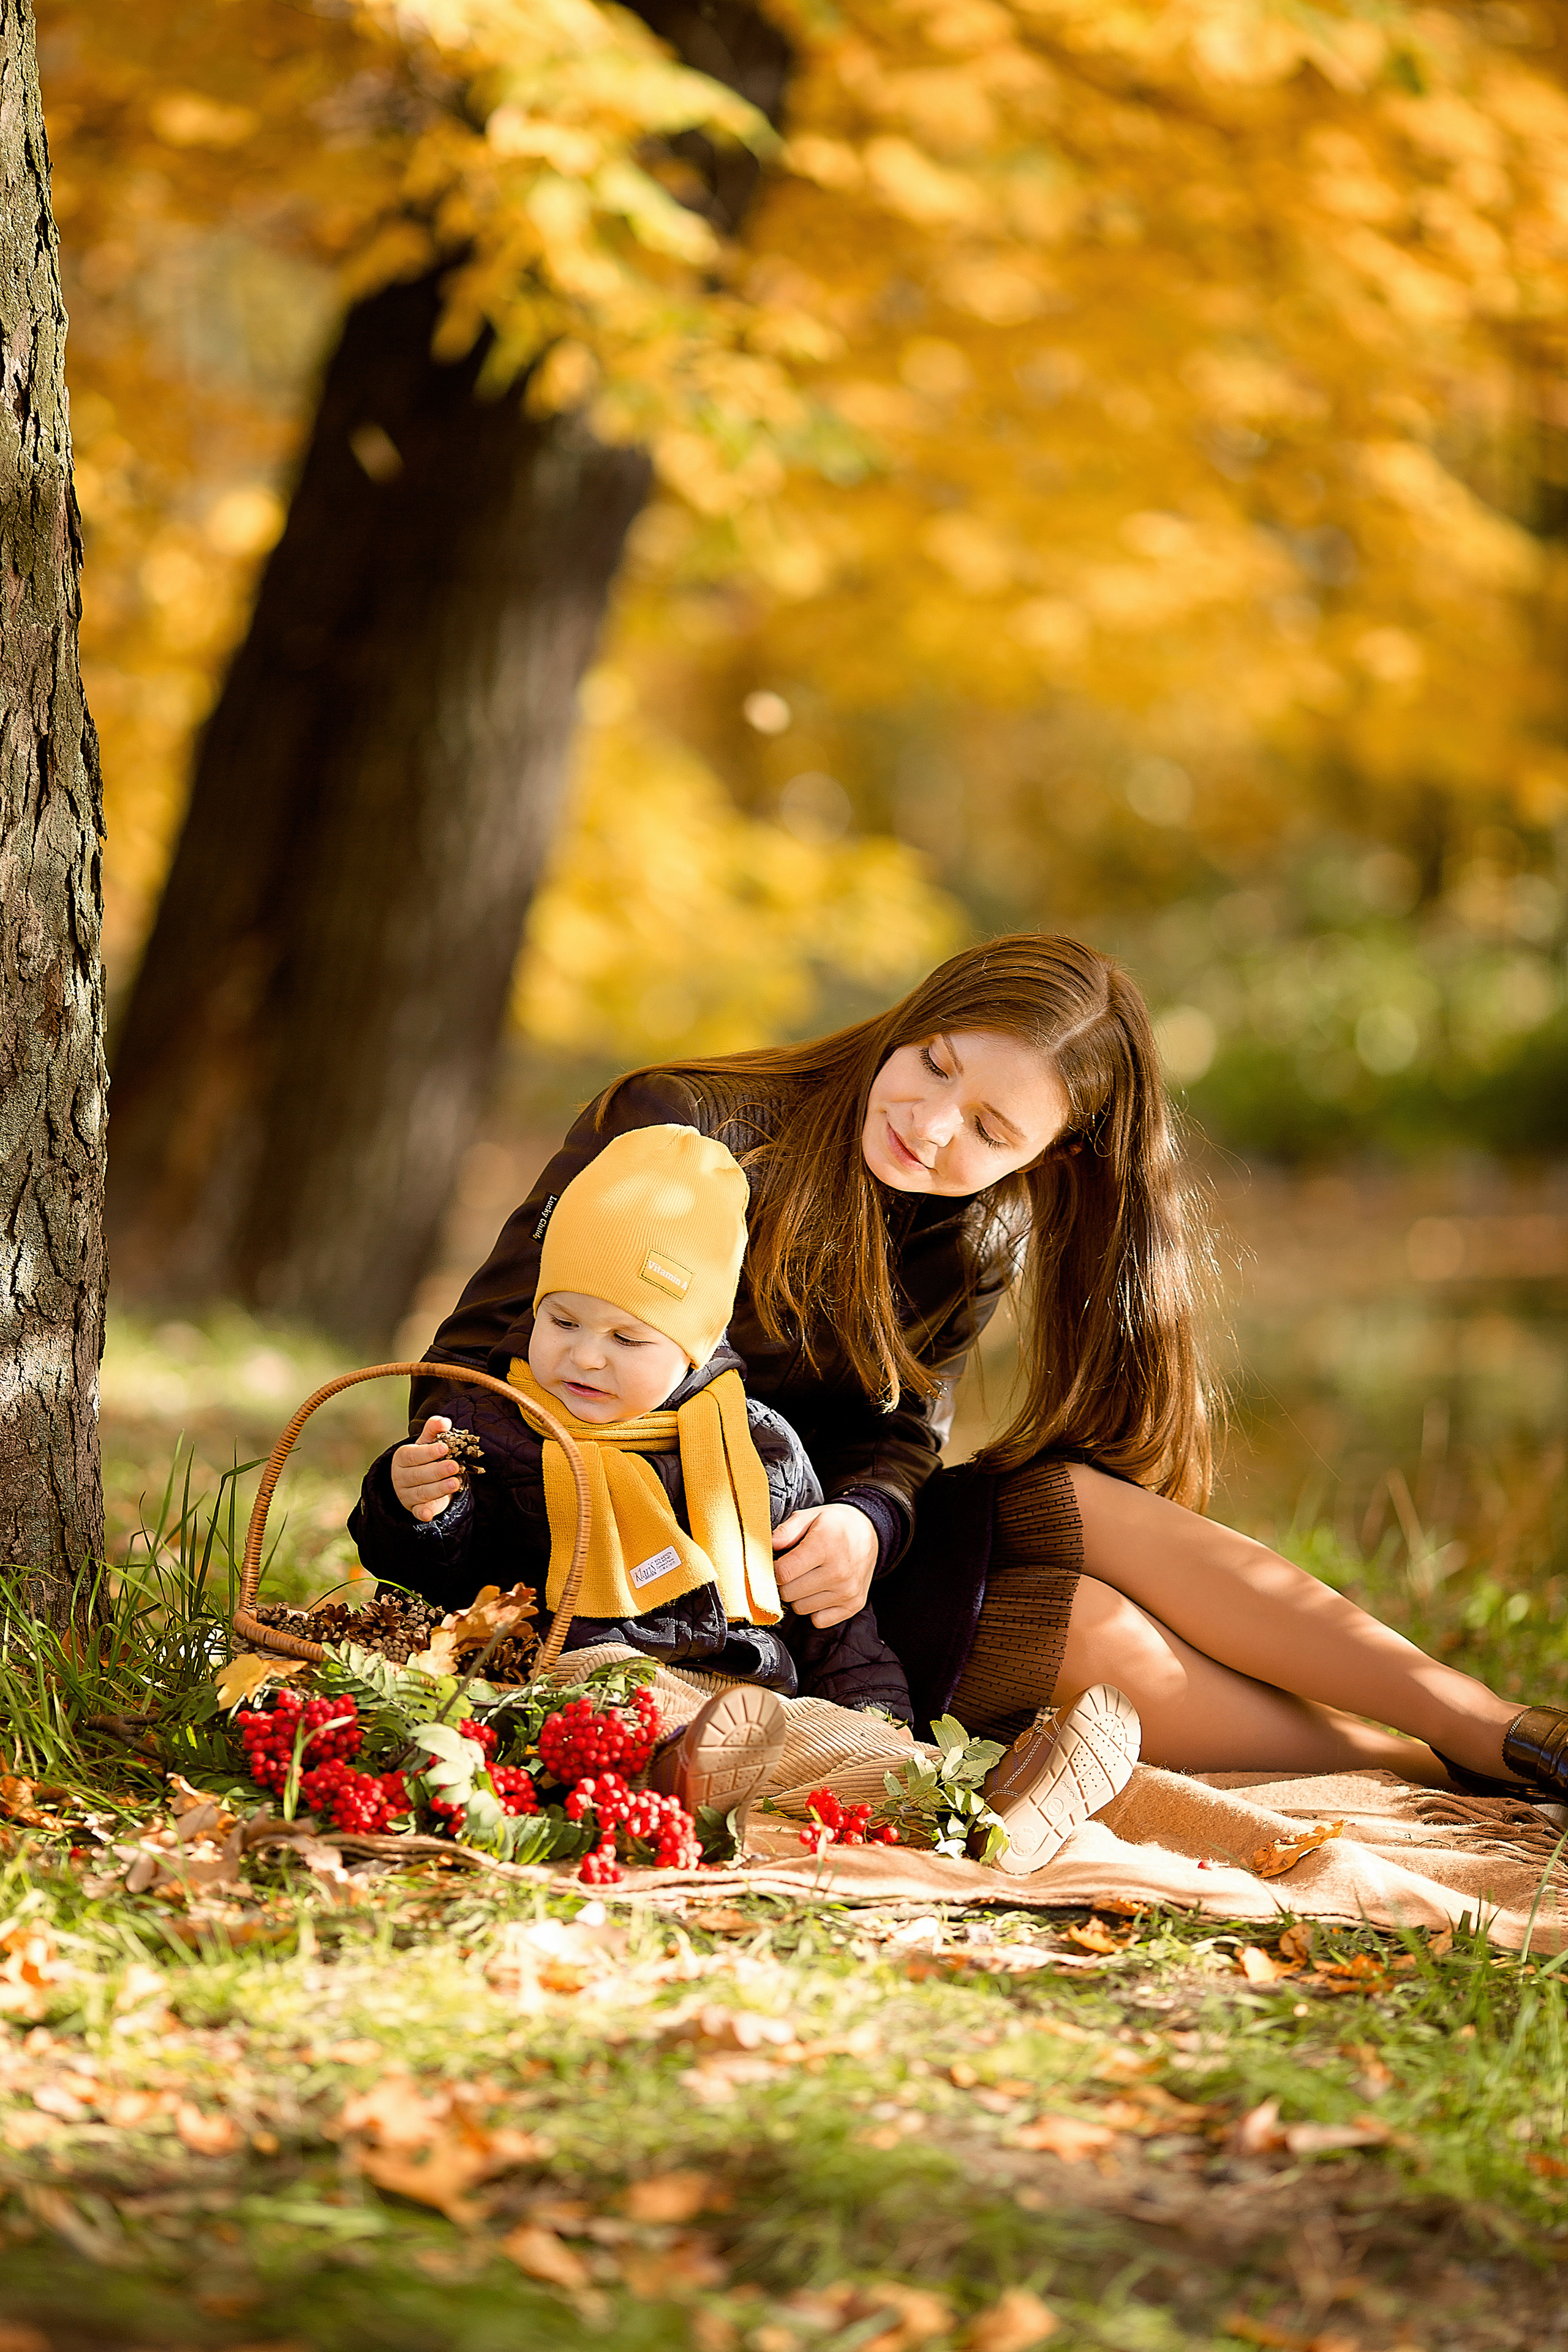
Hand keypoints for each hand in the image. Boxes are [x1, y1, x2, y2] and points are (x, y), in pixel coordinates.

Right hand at [391, 1416, 460, 1522]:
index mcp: (402, 1458)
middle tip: (454, 1466)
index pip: (413, 1455)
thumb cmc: (424, 1458)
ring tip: (454, 1483)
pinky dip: (423, 1513)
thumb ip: (434, 1429)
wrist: (416, 1480)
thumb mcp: (427, 1442)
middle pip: (418, 1475)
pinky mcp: (414, 1509)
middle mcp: (401, 1477)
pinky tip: (429, 1515)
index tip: (445, 1448)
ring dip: (438, 1489)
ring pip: (421, 1493)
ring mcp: (406, 1494)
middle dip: (437, 1471)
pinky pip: (418, 1512)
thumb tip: (445, 1421)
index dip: (429, 1452)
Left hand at [772, 1501, 877, 1627]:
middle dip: (785, 1582)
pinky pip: (819, 1620)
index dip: (774, 1569)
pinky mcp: (854, 1605)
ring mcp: (847, 1591)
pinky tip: (820, 1591)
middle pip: (789, 1593)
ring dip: (799, 1596)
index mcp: (824, 1546)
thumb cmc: (835, 1525)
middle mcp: (838, 1571)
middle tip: (793, 1570)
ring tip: (808, 1578)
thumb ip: (786, 1530)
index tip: (778, 1562)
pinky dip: (815, 1609)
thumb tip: (768, 1546)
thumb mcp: (810, 1515)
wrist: (870, 1532)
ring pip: (801, 1608)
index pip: (783, 1573)